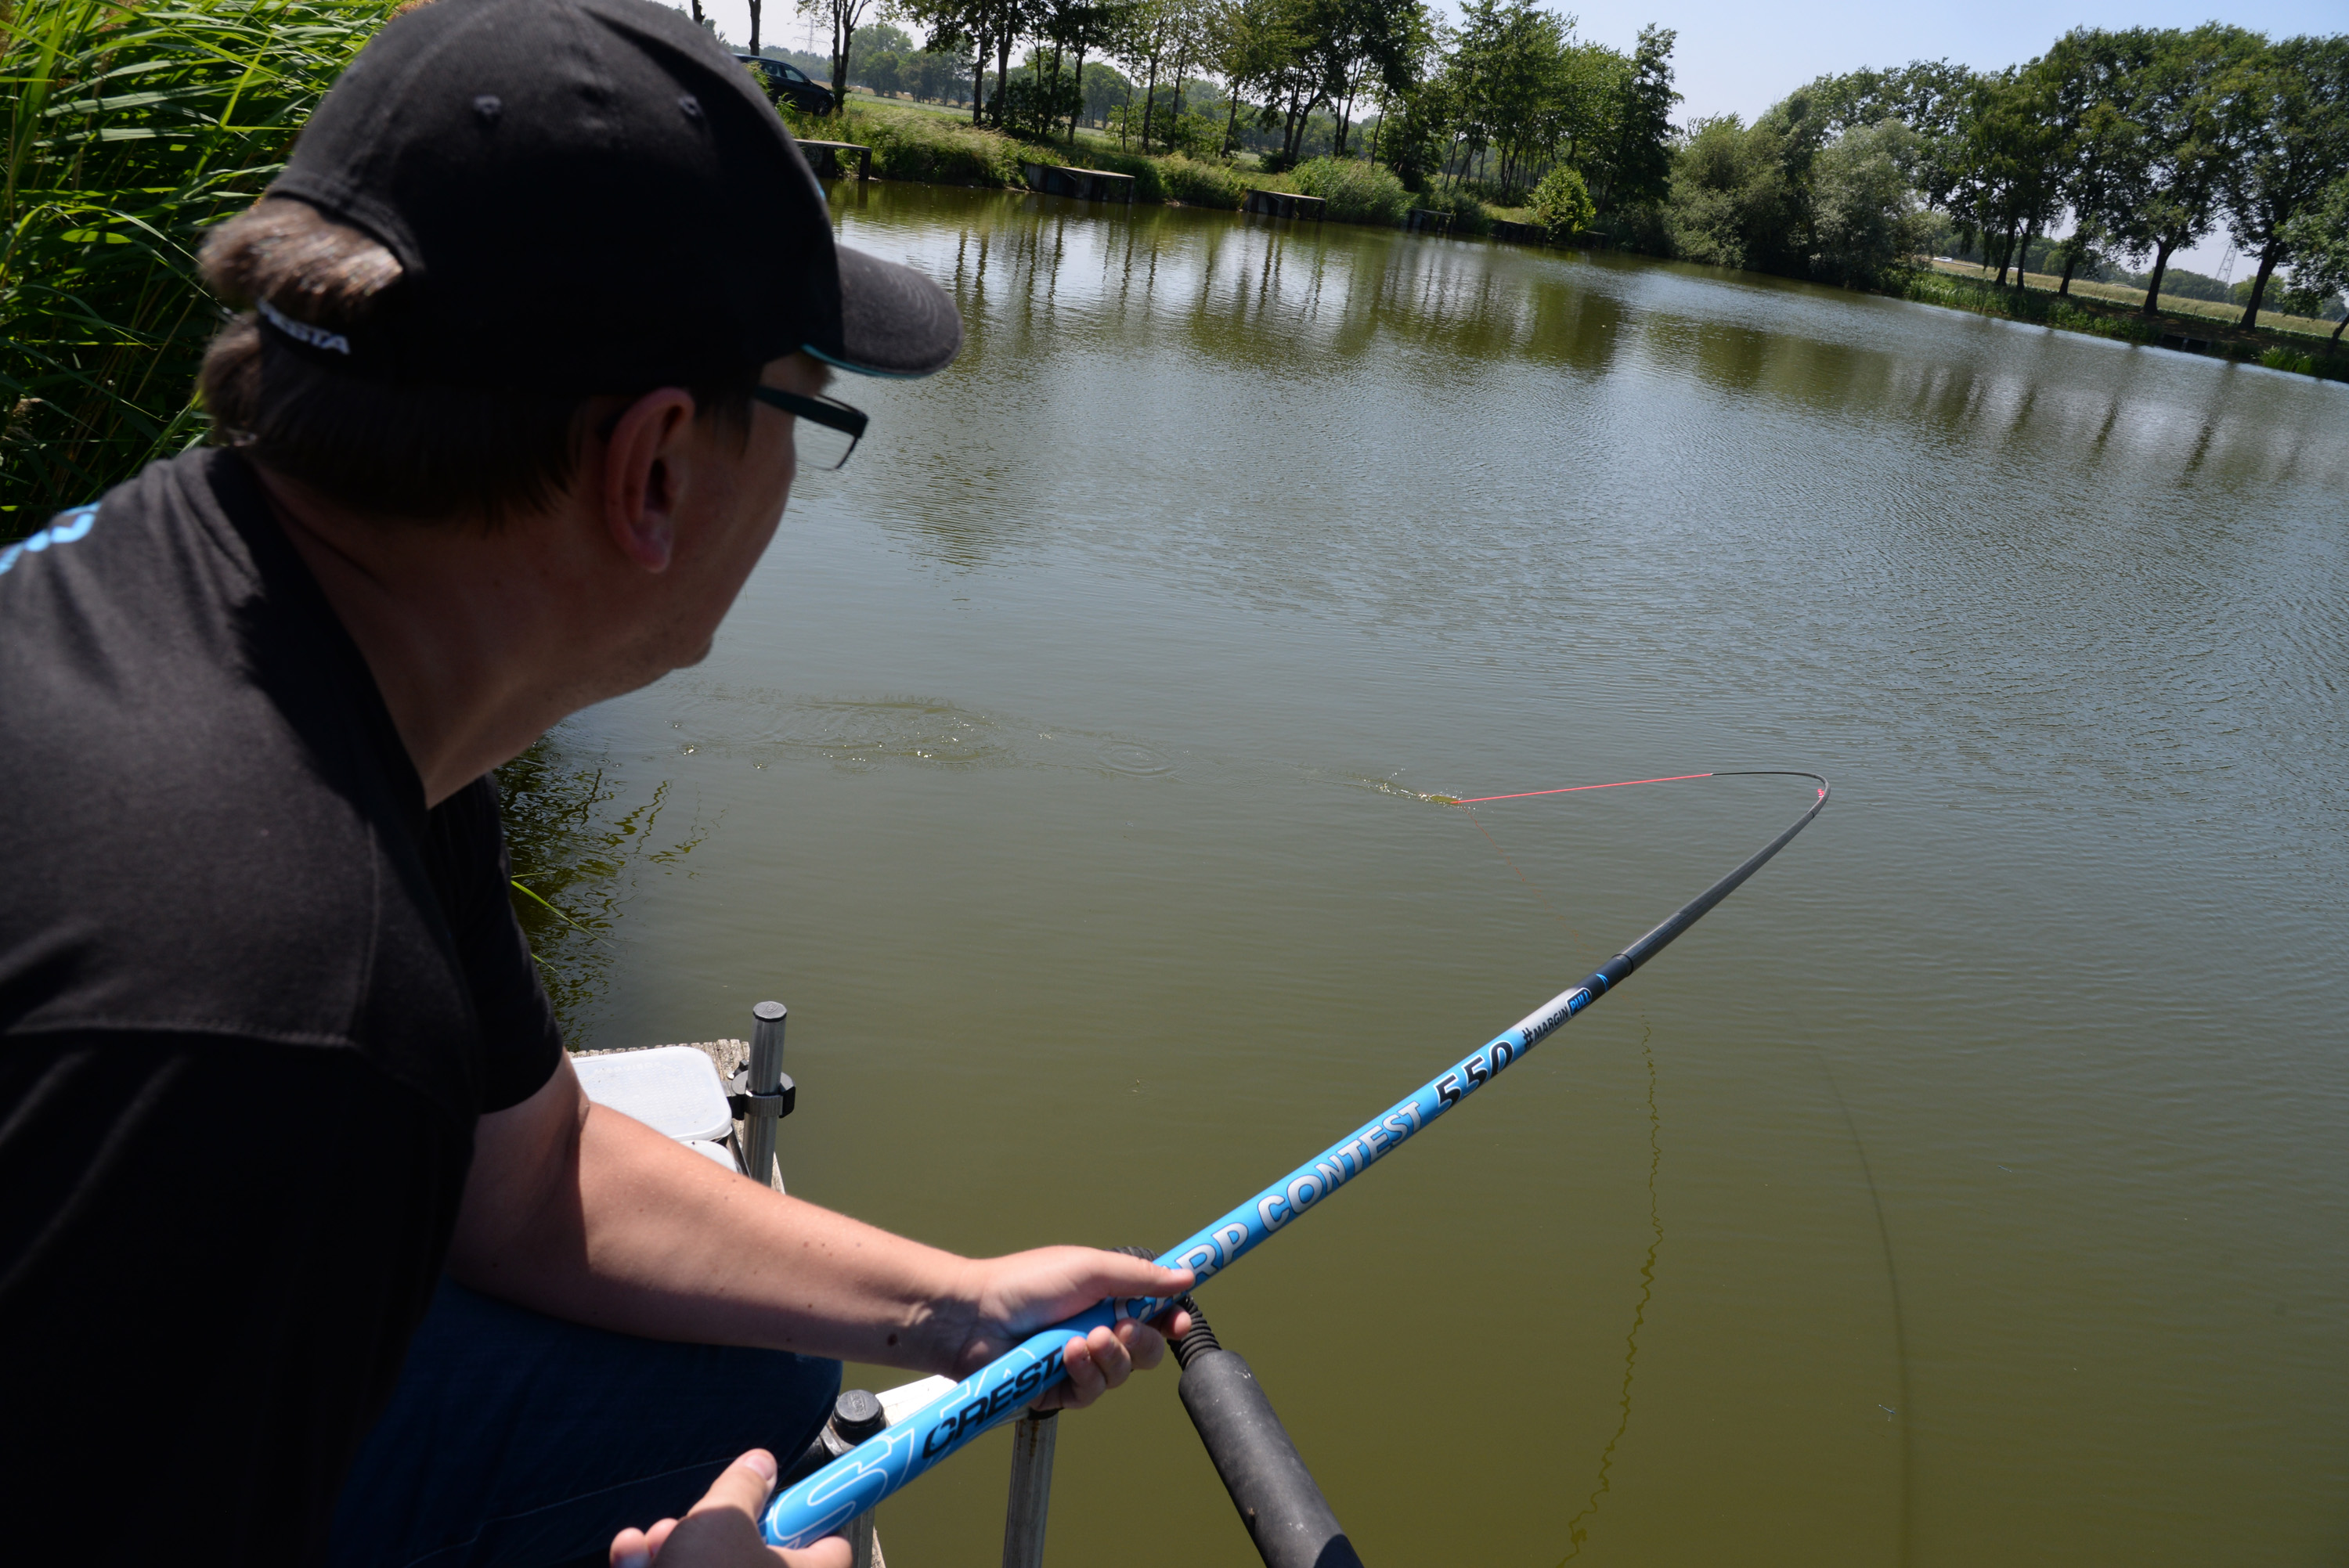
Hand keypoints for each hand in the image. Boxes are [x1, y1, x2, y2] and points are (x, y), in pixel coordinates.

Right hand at [609, 1450, 848, 1567]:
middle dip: (708, 1531)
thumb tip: (763, 1462)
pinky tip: (630, 1558)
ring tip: (652, 1543)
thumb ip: (744, 1486)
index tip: (771, 1502)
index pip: (829, 1542)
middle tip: (683, 1524)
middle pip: (755, 1554)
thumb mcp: (721, 1518)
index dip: (798, 1515)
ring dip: (672, 1551)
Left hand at [944, 1247, 1194, 1412]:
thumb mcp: (1091, 1269)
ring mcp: (1077, 1363)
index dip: (1170, 1321)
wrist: (976, 1316)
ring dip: (1109, 1357)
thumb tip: (1187, 1276)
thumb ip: (1141, 1277)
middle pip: (1145, 1350)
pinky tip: (1067, 1357)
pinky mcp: (1058, 1391)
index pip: (1152, 1314)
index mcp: (1105, 1298)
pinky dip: (1085, 1373)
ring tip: (1085, 1340)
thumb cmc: (1027, 1283)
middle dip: (1141, 1342)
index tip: (1179, 1322)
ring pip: (1120, 1374)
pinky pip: (1091, 1392)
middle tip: (1122, 1329)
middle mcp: (1095, 1330)